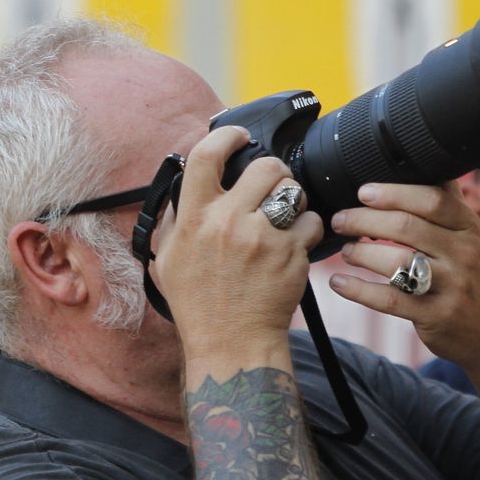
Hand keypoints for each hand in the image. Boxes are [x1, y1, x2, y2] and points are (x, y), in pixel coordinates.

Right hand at [150, 127, 323, 354]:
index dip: (227, 137)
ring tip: (284, 215)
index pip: (207, 155)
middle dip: (273, 171)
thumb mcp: (168, 260)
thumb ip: (176, 220)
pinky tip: (295, 243)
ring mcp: (262, 238)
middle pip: (264, 166)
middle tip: (272, 184)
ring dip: (292, 197)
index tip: (238, 137)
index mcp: (194, 219)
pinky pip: (311, 222)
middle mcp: (228, 222)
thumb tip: (183, 187)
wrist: (231, 343)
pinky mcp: (291, 255)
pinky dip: (307, 229)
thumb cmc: (198, 304)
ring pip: (292, 190)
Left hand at [326, 181, 479, 368]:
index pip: (431, 199)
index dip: (393, 192)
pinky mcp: (435, 316)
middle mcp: (463, 253)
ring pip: (396, 262)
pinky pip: (389, 299)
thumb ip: (446, 203)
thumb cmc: (474, 277)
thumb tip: (418, 160)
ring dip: (360, 252)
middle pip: (406, 227)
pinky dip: (358, 290)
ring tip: (345, 250)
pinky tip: (339, 283)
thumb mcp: (471, 236)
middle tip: (340, 220)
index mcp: (468, 227)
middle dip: (365, 220)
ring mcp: (450, 286)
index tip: (363, 192)